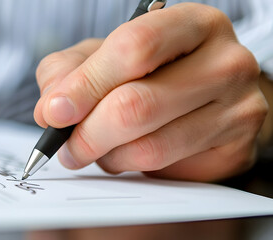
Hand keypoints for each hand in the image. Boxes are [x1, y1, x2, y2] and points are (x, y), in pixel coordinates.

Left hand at [34, 3, 266, 181]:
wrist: (208, 94)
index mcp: (193, 24)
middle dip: (87, 133)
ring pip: (150, 145)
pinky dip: (132, 166)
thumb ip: (71, 71)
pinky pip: (166, 167)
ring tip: (97, 148)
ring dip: (107, 155)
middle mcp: (225, 62)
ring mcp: (238, 107)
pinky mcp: (235, 148)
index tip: (55, 112)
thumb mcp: (108, 55)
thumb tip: (52, 108)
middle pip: (138, 104)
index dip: (86, 84)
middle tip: (68, 146)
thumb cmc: (156, 70)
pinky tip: (127, 153)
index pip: (134, 48)